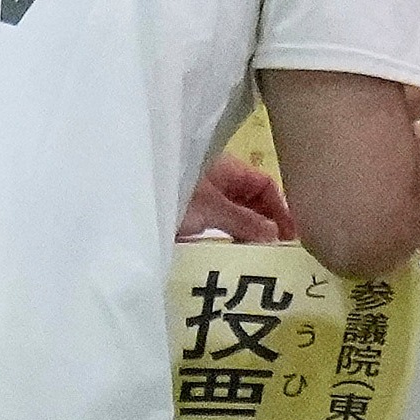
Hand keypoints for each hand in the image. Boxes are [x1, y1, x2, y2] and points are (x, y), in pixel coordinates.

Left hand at [178, 153, 293, 244]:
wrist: (130, 209)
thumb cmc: (171, 196)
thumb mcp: (211, 208)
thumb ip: (243, 220)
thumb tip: (275, 233)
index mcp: (226, 168)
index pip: (264, 184)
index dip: (279, 208)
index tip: (289, 233)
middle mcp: (217, 180)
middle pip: (252, 199)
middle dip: (267, 221)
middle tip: (278, 247)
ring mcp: (203, 198)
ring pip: (237, 213)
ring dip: (249, 230)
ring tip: (260, 252)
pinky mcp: (188, 216)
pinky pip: (219, 223)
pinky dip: (230, 235)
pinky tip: (236, 250)